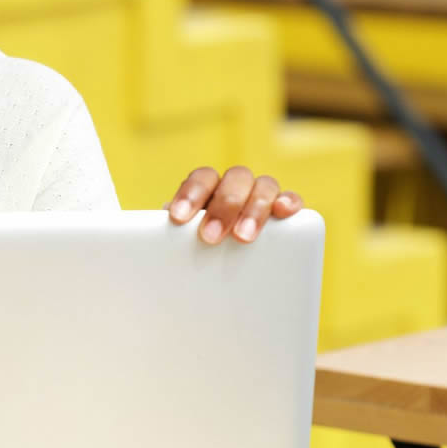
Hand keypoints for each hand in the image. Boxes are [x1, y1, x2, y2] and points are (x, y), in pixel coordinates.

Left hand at [166, 166, 302, 244]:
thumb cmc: (197, 253)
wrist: (219, 268)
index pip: (200, 179)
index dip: (190, 194)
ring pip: (262, 186)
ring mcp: (261, 195)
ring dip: (253, 209)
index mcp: (208, 189)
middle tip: (209, 237)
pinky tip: (283, 212)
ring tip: (243, 237)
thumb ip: (174, 242)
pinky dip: (288, 201)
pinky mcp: (284, 210)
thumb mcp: (183, 246)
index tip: (178, 219)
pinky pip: (290, 199)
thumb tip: (155, 252)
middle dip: (221, 207)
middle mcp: (235, 186)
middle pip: (233, 180)